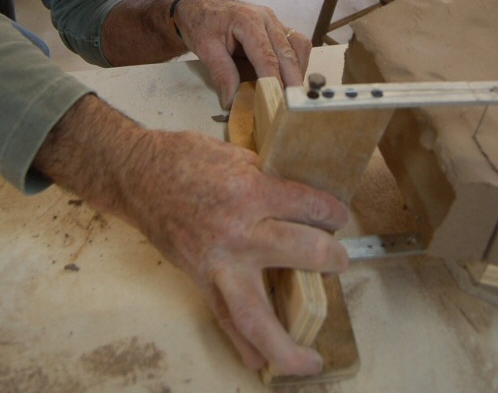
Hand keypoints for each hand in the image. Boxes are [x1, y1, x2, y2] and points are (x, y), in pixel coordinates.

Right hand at [123, 128, 348, 374]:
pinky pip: (224, 321)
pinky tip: (261, 362)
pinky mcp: (200, 280)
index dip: (332, 211)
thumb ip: (269, 179)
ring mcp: (217, 264)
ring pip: (257, 315)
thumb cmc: (185, 158)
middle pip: (301, 252)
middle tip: (339, 260)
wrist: (138, 176)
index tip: (338, 215)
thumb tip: (300, 197)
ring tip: (310, 361)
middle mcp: (237, 232)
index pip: (308, 205)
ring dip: (287, 343)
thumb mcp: (236, 156)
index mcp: (249, 192)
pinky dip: (244, 346)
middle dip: (330, 257)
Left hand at [173, 0, 311, 108]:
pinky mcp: (278, 27)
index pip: (266, 55)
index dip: (273, 80)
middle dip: (293, 79)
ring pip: (299, 45)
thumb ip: (221, 73)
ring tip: (293, 93)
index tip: (277, 101)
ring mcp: (275, 21)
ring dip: (299, 70)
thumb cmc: (201, 25)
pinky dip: (297, 62)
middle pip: (288, 51)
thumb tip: (232, 101)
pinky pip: (296, 43)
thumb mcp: (205, 48)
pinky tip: (291, 78)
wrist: (200, 8)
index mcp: (248, 20)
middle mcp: (267, 18)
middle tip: (293, 104)